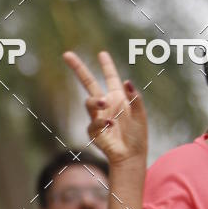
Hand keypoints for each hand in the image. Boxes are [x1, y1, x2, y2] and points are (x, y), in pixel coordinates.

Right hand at [63, 50, 147, 165]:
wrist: (131, 156)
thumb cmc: (137, 135)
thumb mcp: (140, 114)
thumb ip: (135, 98)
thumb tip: (127, 80)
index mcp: (118, 97)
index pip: (110, 77)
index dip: (106, 65)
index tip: (102, 53)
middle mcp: (106, 104)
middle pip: (88, 83)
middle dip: (78, 69)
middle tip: (67, 55)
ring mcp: (98, 117)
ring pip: (89, 102)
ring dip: (96, 101)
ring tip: (105, 103)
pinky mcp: (94, 131)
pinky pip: (94, 123)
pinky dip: (102, 122)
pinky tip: (111, 124)